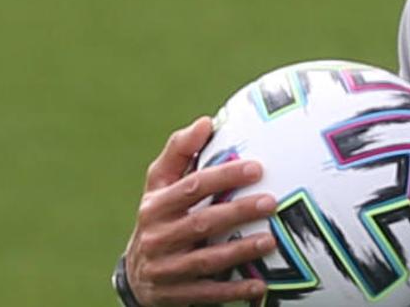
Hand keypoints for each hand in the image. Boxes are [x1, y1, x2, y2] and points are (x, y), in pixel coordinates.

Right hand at [124, 117, 276, 304]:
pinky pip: (207, 293)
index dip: (224, 176)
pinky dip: (233, 291)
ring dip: (240, 251)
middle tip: (271, 202)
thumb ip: (179, 152)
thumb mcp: (159, 185)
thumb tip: (206, 121)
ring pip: (206, 260)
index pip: (192, 186)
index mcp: (155, 205)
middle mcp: (157, 237)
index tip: (257, 167)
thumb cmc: (159, 216)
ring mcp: (165, 269)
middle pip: (202, 222)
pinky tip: (260, 286)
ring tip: (271, 241)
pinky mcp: (174, 296)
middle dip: (238, 212)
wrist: (138, 275)